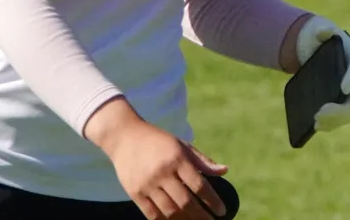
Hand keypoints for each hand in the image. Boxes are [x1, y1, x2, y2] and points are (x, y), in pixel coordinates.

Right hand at [84, 98, 228, 218]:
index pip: (199, 185)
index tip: (221, 211)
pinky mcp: (135, 192)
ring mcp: (147, 184)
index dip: (212, 200)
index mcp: (177, 158)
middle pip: (185, 202)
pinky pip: (152, 214)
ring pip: (169, 211)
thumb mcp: (182, 145)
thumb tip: (225, 171)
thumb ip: (202, 161)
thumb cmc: (158, 141)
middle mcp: (163, 172)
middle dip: (201, 215)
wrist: (125, 137)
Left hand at [291, 14, 349, 131]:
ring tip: (315, 123)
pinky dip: (330, 124)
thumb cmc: (322, 38)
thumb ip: (322, 29)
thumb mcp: (320, 30)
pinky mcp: (343, 103)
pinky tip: (315, 127)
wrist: (319, 48)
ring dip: (335, 121)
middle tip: (318, 113)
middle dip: (340, 110)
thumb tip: (322, 31)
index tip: (343, 88)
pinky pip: (342, 118)